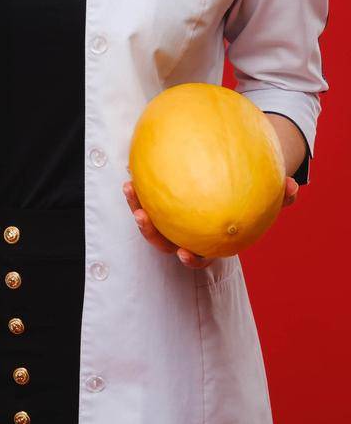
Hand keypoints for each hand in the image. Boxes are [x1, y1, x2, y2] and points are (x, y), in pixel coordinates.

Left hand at [122, 177, 298, 268]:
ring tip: (130, 187)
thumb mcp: (268, 198)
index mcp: (208, 241)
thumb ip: (281, 196)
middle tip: (143, 218)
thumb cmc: (250, 198)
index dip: (191, 258)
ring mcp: (169, 218)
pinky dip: (142, 182)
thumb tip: (294, 186)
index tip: (185, 254)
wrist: (231, 183)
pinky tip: (134, 164)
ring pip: (149, 217)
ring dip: (136, 205)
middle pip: (164, 241)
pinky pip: (148, 192)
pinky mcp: (160, 199)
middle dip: (151, 233)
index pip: (199, 257)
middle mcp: (185, 232)